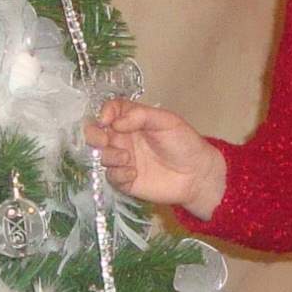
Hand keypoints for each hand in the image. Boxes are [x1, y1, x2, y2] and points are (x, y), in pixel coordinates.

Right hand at [82, 101, 226, 217]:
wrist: (197, 174)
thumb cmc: (184, 143)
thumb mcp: (167, 121)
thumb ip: (140, 116)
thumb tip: (115, 122)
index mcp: (133, 120)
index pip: (110, 111)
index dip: (104, 113)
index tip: (106, 120)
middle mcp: (125, 138)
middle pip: (96, 132)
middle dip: (93, 135)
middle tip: (104, 140)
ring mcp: (124, 160)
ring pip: (102, 155)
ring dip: (110, 156)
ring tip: (128, 158)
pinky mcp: (126, 180)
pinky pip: (110, 176)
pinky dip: (117, 174)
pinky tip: (133, 173)